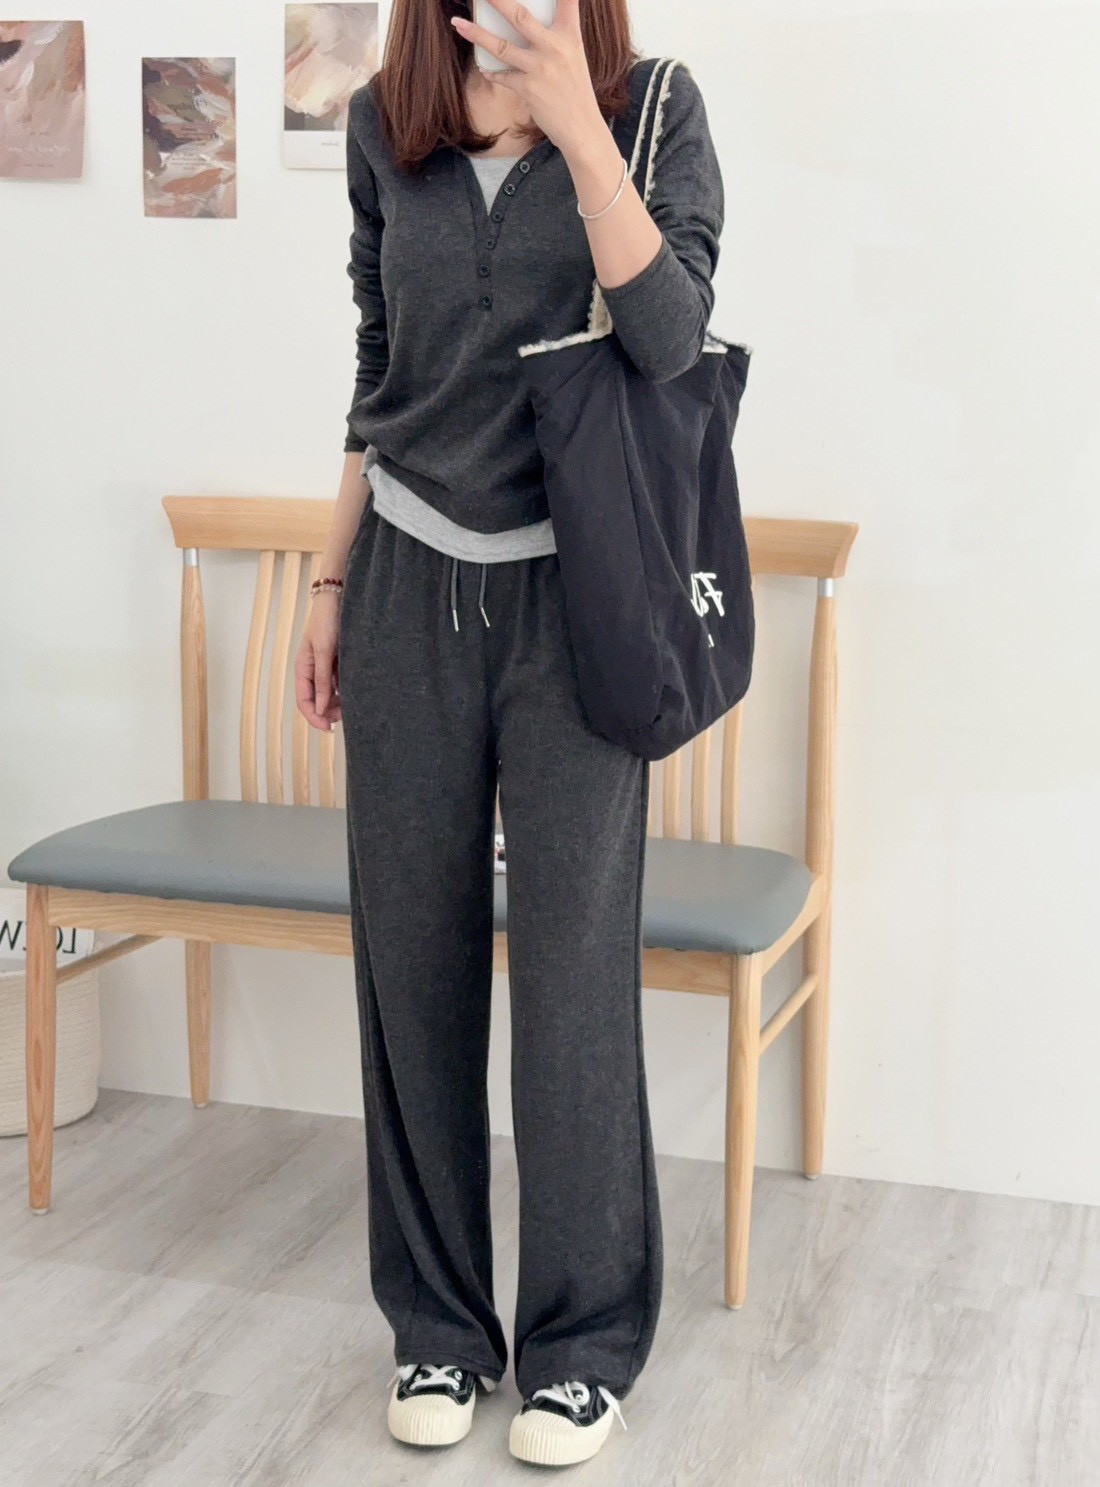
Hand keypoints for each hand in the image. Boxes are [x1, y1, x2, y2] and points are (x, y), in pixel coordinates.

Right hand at [295, 593, 342, 731]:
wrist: (340, 598)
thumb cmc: (327, 621)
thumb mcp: (323, 652)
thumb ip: (322, 680)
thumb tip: (320, 709)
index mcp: (303, 668)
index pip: (304, 701)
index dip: (314, 717)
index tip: (329, 727)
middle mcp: (314, 670)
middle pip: (318, 701)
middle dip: (329, 712)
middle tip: (346, 718)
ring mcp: (327, 667)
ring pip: (331, 694)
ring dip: (339, 703)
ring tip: (354, 706)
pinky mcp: (339, 662)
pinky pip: (341, 683)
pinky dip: (347, 691)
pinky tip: (358, 693)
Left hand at [450, 0, 605, 159]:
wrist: (581, 127)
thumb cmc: (575, 90)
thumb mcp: (574, 56)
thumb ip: (556, 37)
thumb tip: (528, 24)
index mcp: (570, 35)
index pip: (566, 1)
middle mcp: (554, 47)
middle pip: (519, 16)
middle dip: (497, 1)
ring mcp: (539, 67)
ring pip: (500, 46)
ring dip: (476, 34)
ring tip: (458, 23)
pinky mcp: (528, 88)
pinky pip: (502, 75)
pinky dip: (492, 72)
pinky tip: (485, 69)